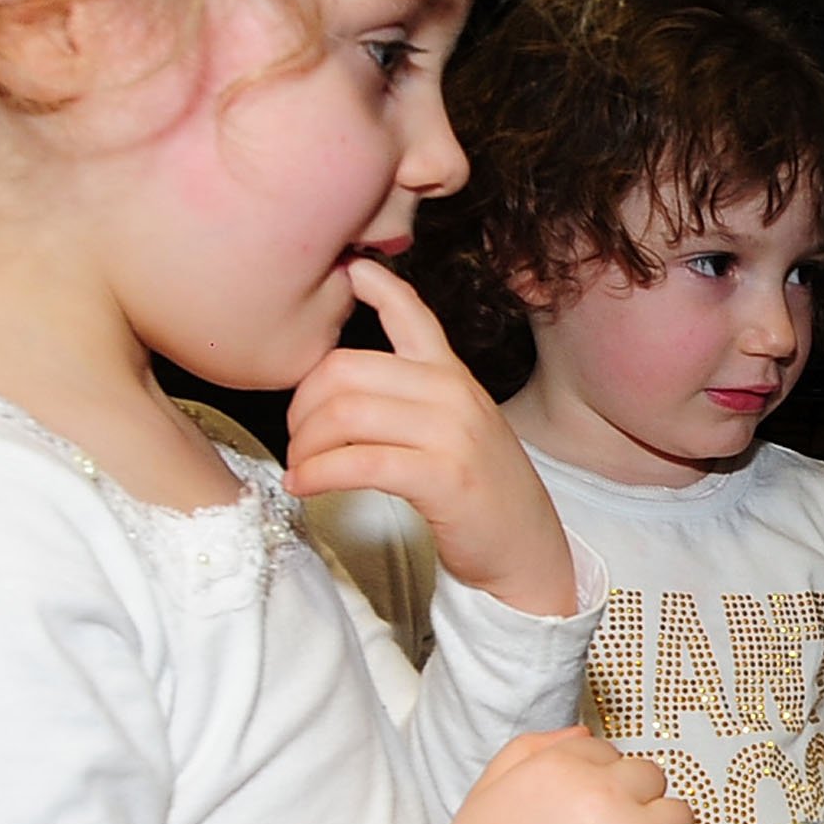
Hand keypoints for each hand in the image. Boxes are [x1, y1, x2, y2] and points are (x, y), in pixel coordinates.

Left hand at [285, 260, 577, 618]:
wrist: (527, 550)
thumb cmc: (481, 494)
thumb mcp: (457, 428)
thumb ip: (413, 397)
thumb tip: (342, 387)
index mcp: (453, 375)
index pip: (413, 315)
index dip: (378, 287)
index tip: (350, 274)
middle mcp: (453, 392)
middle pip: (346, 370)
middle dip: (302, 405)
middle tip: (296, 439)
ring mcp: (452, 432)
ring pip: (345, 414)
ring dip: (305, 444)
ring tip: (300, 467)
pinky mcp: (444, 476)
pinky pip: (359, 463)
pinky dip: (318, 475)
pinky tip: (304, 487)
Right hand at [441, 729, 699, 823]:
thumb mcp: (485, 797)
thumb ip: (531, 752)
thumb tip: (583, 734)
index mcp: (559, 769)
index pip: (605, 750)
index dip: (597, 782)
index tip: (586, 809)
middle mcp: (603, 796)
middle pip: (648, 777)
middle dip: (632, 803)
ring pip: (678, 815)